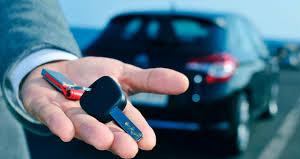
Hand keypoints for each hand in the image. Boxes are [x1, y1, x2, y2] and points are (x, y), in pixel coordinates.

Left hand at [21, 57, 188, 157]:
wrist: (56, 70)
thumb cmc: (92, 77)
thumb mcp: (123, 73)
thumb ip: (150, 80)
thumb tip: (184, 83)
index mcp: (113, 110)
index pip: (129, 121)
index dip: (138, 131)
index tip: (147, 142)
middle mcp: (93, 117)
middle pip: (106, 129)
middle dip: (118, 139)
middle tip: (129, 149)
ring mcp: (69, 113)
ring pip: (82, 125)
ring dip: (92, 133)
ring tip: (104, 140)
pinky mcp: (45, 107)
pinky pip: (51, 116)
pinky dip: (58, 123)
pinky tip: (65, 132)